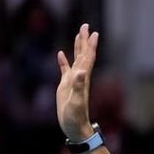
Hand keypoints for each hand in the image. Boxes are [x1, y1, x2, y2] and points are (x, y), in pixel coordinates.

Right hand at [56, 24, 98, 141]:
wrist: (74, 128)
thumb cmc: (76, 117)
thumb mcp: (76, 101)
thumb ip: (78, 86)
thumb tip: (80, 71)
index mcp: (83, 79)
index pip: (87, 58)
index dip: (90, 45)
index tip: (93, 32)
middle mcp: (79, 77)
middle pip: (83, 55)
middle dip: (84, 40)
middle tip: (85, 25)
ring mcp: (72, 81)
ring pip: (76, 60)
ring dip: (77, 47)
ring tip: (78, 34)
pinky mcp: (65, 86)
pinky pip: (65, 70)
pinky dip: (63, 61)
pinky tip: (61, 54)